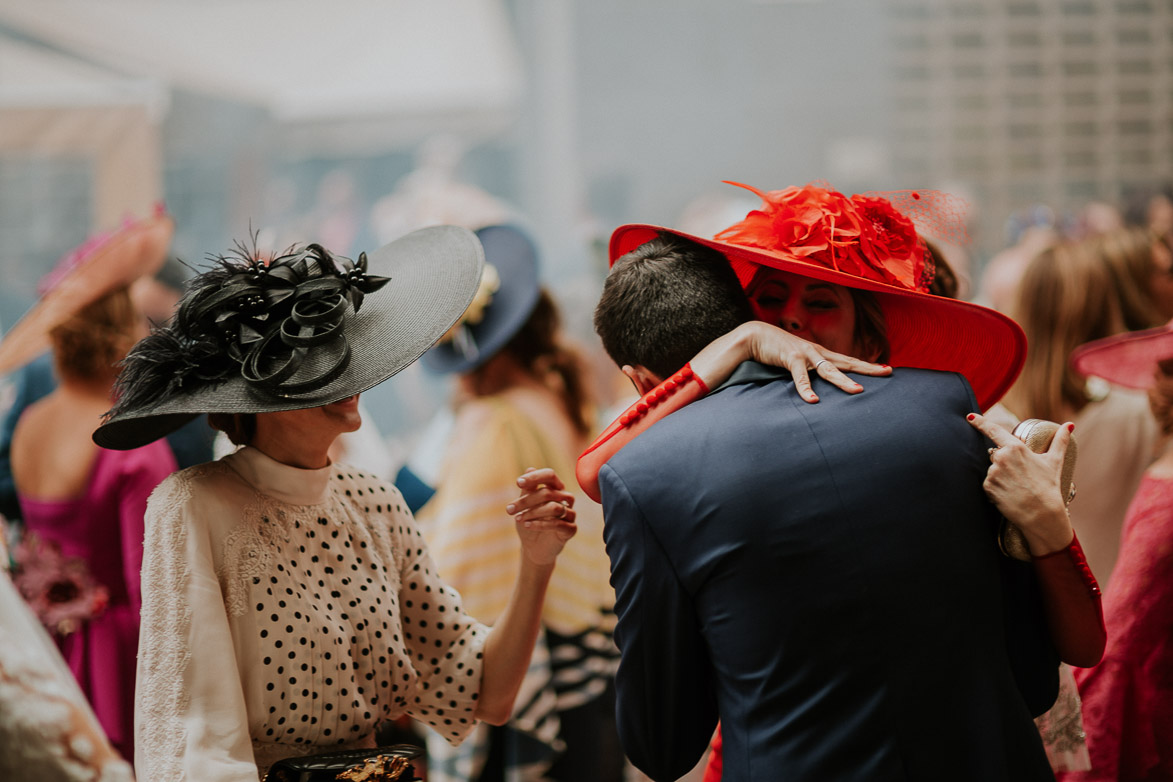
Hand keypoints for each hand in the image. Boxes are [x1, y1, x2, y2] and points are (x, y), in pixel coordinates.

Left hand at [507, 467, 577, 565]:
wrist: (534, 548)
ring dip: (533, 512)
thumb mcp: (525, 506)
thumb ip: (528, 489)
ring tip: (518, 518)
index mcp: (555, 488)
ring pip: (555, 508)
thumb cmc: (530, 522)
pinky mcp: (571, 529)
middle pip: (548, 493)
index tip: (518, 483)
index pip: (550, 475)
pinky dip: (540, 524)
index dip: (535, 477)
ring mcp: (570, 514)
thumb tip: (529, 469)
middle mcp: (565, 499)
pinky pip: (558, 524)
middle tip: (509, 509)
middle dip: (526, 501)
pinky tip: (527, 525)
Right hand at [690, 321, 891, 402]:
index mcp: (821, 354)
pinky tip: (813, 401)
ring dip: (843, 381)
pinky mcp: (790, 358)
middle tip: (887, 373)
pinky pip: (800, 377)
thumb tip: (818, 387)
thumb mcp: (797, 361)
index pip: (849, 360)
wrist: (754, 335)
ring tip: (858, 391)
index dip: (867, 365)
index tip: (886, 369)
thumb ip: (808, 372)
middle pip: (847, 362)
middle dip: (867, 368)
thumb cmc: (776, 350)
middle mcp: (817, 352)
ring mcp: (805, 354)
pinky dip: (806, 389)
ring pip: (829, 370)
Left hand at [967, 413, 1074, 554]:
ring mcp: (993, 472)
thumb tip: (1070, 425)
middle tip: (1020, 477)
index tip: (970, 417)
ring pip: (992, 470)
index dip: (980, 422)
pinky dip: (996, 488)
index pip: (994, 430)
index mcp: (1015, 448)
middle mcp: (1001, 458)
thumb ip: (1060, 441)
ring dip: (1000, 477)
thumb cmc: (1049, 486)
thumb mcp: (1054, 461)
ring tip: (1017, 487)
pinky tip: (1009, 494)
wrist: (1041, 514)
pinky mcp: (987, 486)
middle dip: (1004, 464)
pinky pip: (988, 484)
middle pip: (995, 455)